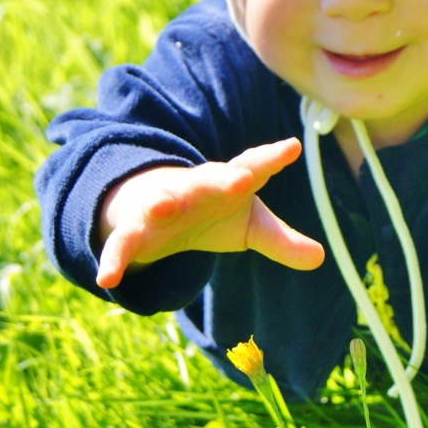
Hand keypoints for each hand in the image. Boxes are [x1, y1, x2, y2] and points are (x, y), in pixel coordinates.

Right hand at [94, 138, 322, 288]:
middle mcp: (195, 187)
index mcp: (228, 182)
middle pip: (209, 180)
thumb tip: (320, 258)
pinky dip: (114, 259)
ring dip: (160, 202)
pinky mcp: (133, 229)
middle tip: (242, 177)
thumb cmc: (212, 210)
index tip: (292, 148)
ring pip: (160, 201)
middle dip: (222, 177)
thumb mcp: (249, 226)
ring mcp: (161, 204)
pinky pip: (122, 243)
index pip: (254, 166)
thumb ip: (282, 240)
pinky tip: (107, 279)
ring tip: (162, 206)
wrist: (155, 206)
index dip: (272, 158)